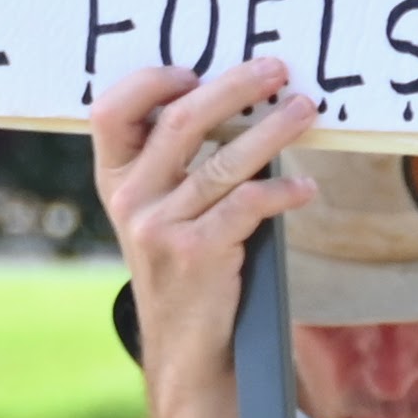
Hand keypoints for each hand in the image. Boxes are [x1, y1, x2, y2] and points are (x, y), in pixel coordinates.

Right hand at [88, 56, 318, 399]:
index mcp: (115, 181)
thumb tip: (237, 102)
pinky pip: (250, 204)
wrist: (184, 347)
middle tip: (276, 70)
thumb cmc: (183, 269)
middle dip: (234, 87)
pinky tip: (306, 189)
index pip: (111, 111)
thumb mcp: (157, 215)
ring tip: (306, 111)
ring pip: (226, 160)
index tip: (196, 70)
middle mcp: (130, 200)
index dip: (151, 82)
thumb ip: (173, 166)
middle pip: (180, 120)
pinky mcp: (197, 252)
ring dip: (275, 130)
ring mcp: (159, 227)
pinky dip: (284, 193)